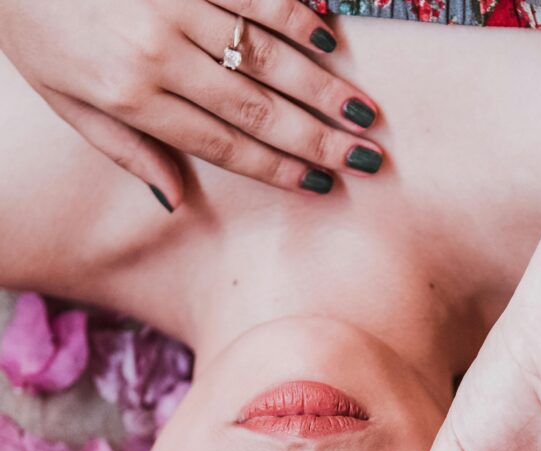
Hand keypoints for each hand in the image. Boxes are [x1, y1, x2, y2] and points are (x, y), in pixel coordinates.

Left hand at [0, 0, 381, 206]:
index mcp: (131, 96)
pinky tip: (328, 38)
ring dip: (319, 85)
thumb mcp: (65, 101)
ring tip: (363, 112)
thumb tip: (177, 201)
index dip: (276, 167)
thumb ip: (126, 151)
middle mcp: (156, 51)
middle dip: (316, 136)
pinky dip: (293, 13)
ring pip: (263, 53)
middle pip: (254, 106)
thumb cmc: (34, 27)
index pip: (221, 143)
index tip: (320, 184)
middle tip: (365, 158)